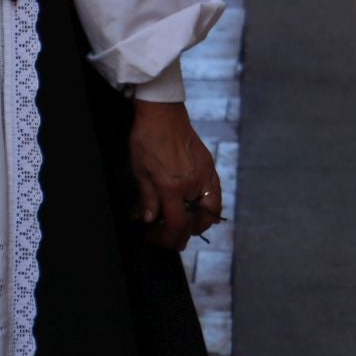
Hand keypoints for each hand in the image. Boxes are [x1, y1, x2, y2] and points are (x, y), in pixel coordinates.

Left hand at [127, 100, 221, 250]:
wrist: (163, 115)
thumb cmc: (146, 140)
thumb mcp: (139, 171)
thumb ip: (147, 199)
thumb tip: (149, 220)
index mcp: (171, 187)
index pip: (175, 224)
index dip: (167, 238)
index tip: (157, 241)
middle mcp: (192, 185)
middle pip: (194, 223)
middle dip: (181, 235)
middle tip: (168, 238)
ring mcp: (205, 177)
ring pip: (209, 213)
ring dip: (197, 225)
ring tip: (183, 228)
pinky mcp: (210, 169)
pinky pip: (215, 197)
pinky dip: (209, 209)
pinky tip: (197, 212)